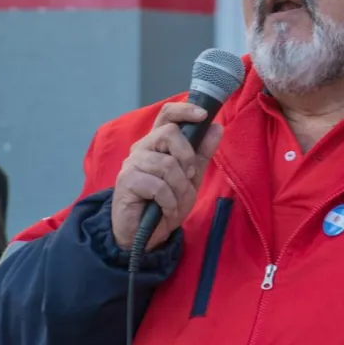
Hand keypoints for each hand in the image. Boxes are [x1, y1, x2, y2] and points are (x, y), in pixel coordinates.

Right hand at [112, 102, 222, 251]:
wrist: (145, 234)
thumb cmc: (165, 203)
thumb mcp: (191, 178)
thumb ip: (202, 153)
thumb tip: (216, 127)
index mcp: (157, 143)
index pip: (167, 114)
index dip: (185, 110)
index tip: (203, 116)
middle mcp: (142, 148)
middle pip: (169, 133)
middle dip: (187, 158)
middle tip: (188, 178)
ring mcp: (132, 164)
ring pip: (167, 164)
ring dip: (179, 188)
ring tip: (176, 202)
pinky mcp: (127, 182)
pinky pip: (158, 186)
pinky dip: (169, 202)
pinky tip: (166, 209)